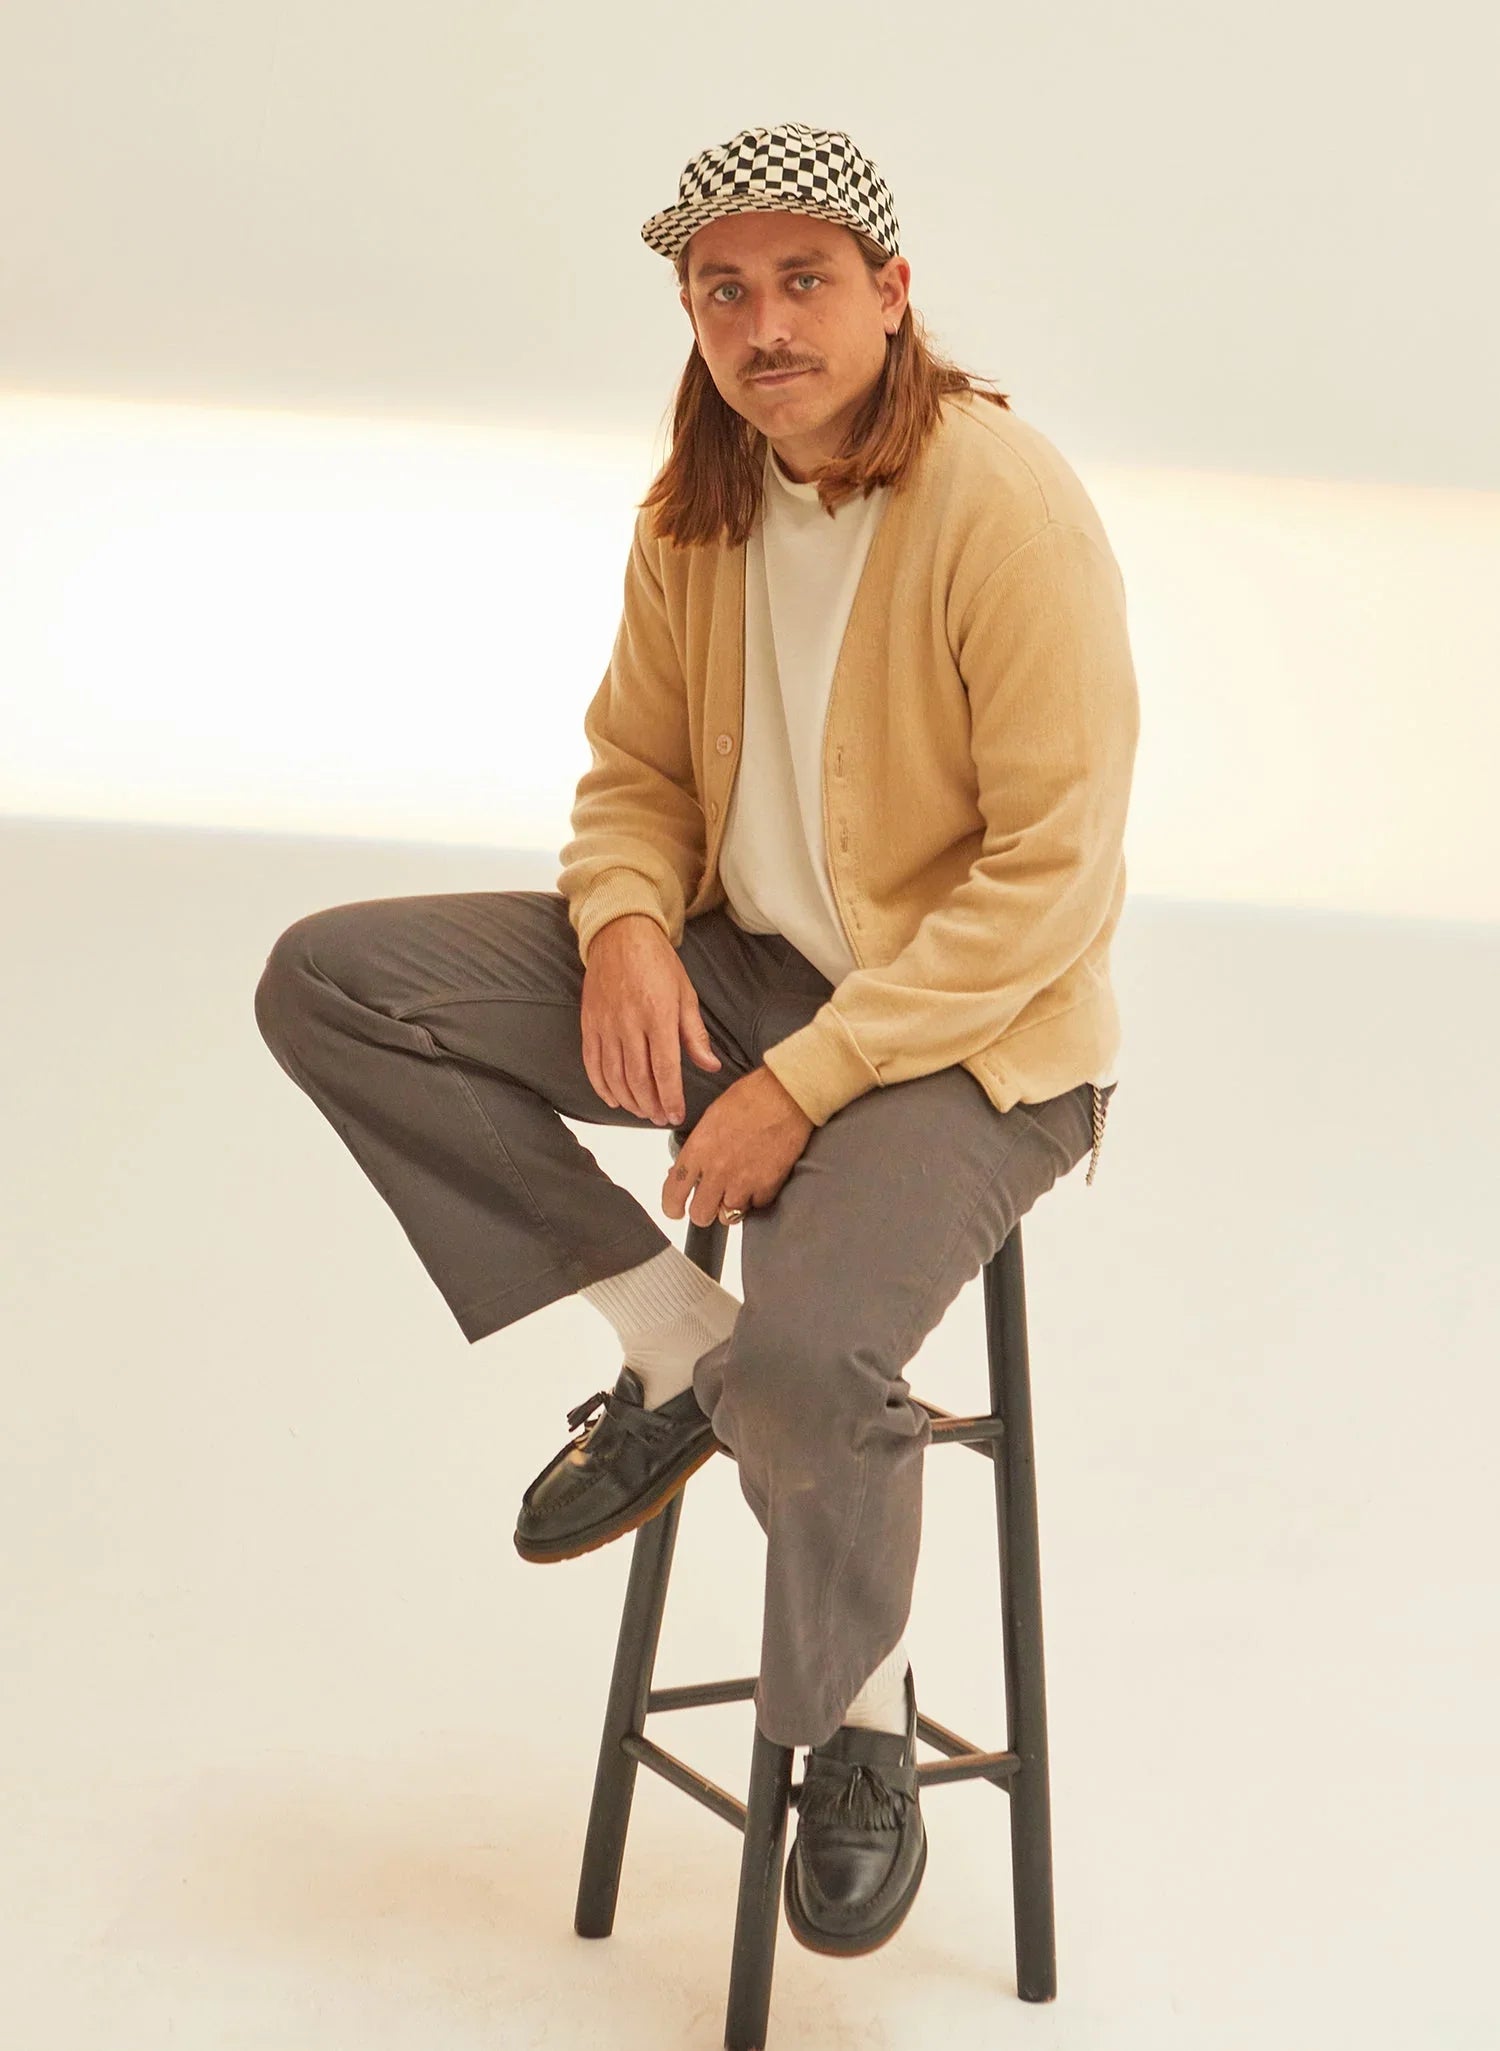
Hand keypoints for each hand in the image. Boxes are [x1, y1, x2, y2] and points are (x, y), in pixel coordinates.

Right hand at [581, 914, 720, 1124]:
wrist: (620, 934)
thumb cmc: (658, 963)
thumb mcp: (686, 995)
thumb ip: (695, 1035)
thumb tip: (710, 1065)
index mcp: (658, 1016)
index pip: (664, 1070)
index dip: (670, 1098)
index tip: (676, 1116)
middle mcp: (630, 1024)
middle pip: (638, 1079)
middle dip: (651, 1105)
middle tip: (661, 1118)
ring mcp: (605, 1024)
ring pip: (614, 1075)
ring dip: (629, 1100)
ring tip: (643, 1111)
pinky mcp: (588, 1022)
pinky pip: (592, 1062)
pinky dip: (601, 1085)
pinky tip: (613, 1099)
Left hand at [661, 1066, 813, 1228]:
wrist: (786, 1096)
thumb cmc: (750, 1098)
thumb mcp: (711, 1119)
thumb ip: (697, 1150)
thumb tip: (687, 1171)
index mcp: (698, 1151)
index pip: (673, 1193)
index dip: (672, 1206)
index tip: (676, 1209)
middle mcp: (717, 1171)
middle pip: (700, 1215)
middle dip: (703, 1211)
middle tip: (709, 1201)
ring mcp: (743, 1182)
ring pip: (728, 1216)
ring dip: (730, 1206)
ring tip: (737, 1188)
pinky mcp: (768, 1187)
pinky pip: (755, 1206)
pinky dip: (756, 1198)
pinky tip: (758, 1179)